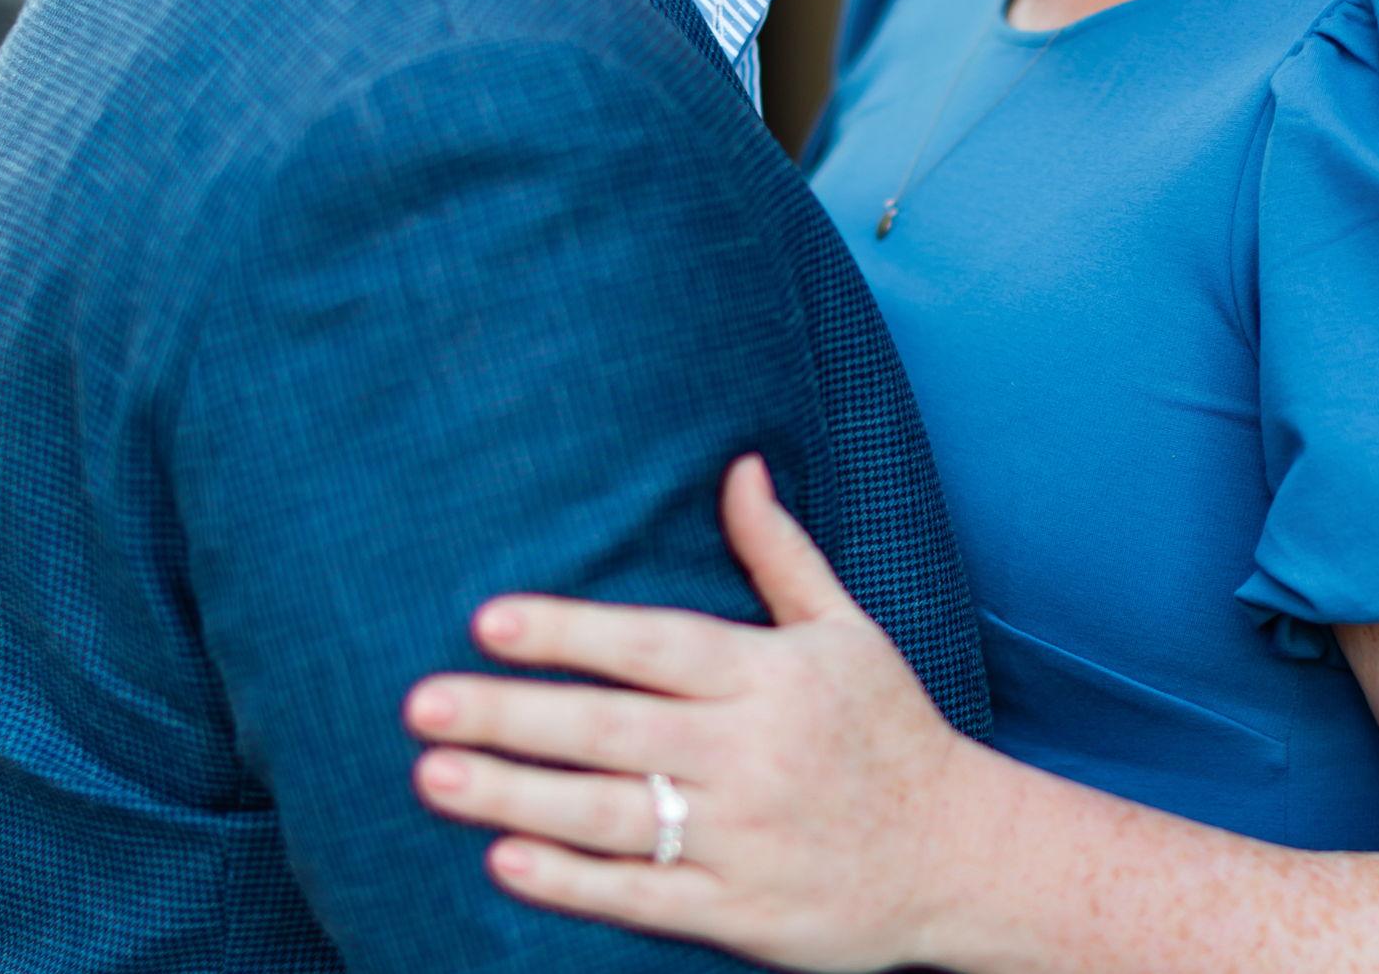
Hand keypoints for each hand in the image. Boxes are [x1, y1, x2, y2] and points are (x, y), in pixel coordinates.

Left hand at [403, 454, 974, 970]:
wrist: (958, 852)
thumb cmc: (891, 725)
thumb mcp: (846, 627)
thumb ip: (780, 553)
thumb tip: (739, 467)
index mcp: (772, 676)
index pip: (653, 645)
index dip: (570, 632)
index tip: (488, 621)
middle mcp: (752, 752)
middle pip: (614, 729)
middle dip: (513, 714)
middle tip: (421, 701)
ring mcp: (743, 836)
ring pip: (612, 815)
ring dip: (516, 795)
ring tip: (434, 774)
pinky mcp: (740, 910)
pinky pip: (641, 896)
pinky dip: (571, 880)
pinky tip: (504, 857)